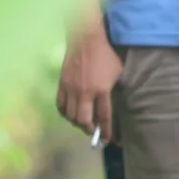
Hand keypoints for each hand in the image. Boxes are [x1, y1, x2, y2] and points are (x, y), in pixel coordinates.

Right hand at [55, 23, 121, 142]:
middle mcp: (85, 92)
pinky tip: (70, 114)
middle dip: (90, 131)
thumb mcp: (117, 72)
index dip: (106, 132)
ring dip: (77, 123)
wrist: (85, 38)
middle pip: (84, 121)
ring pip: (71, 116)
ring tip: (83, 123)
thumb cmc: (105, 54)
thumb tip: (109, 104)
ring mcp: (71, 89)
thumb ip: (112, 89)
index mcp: (102, 90)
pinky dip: (65, 113)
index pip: (104, 118)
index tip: (108, 140)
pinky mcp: (62, 84)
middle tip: (94, 132)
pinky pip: (61, 105)